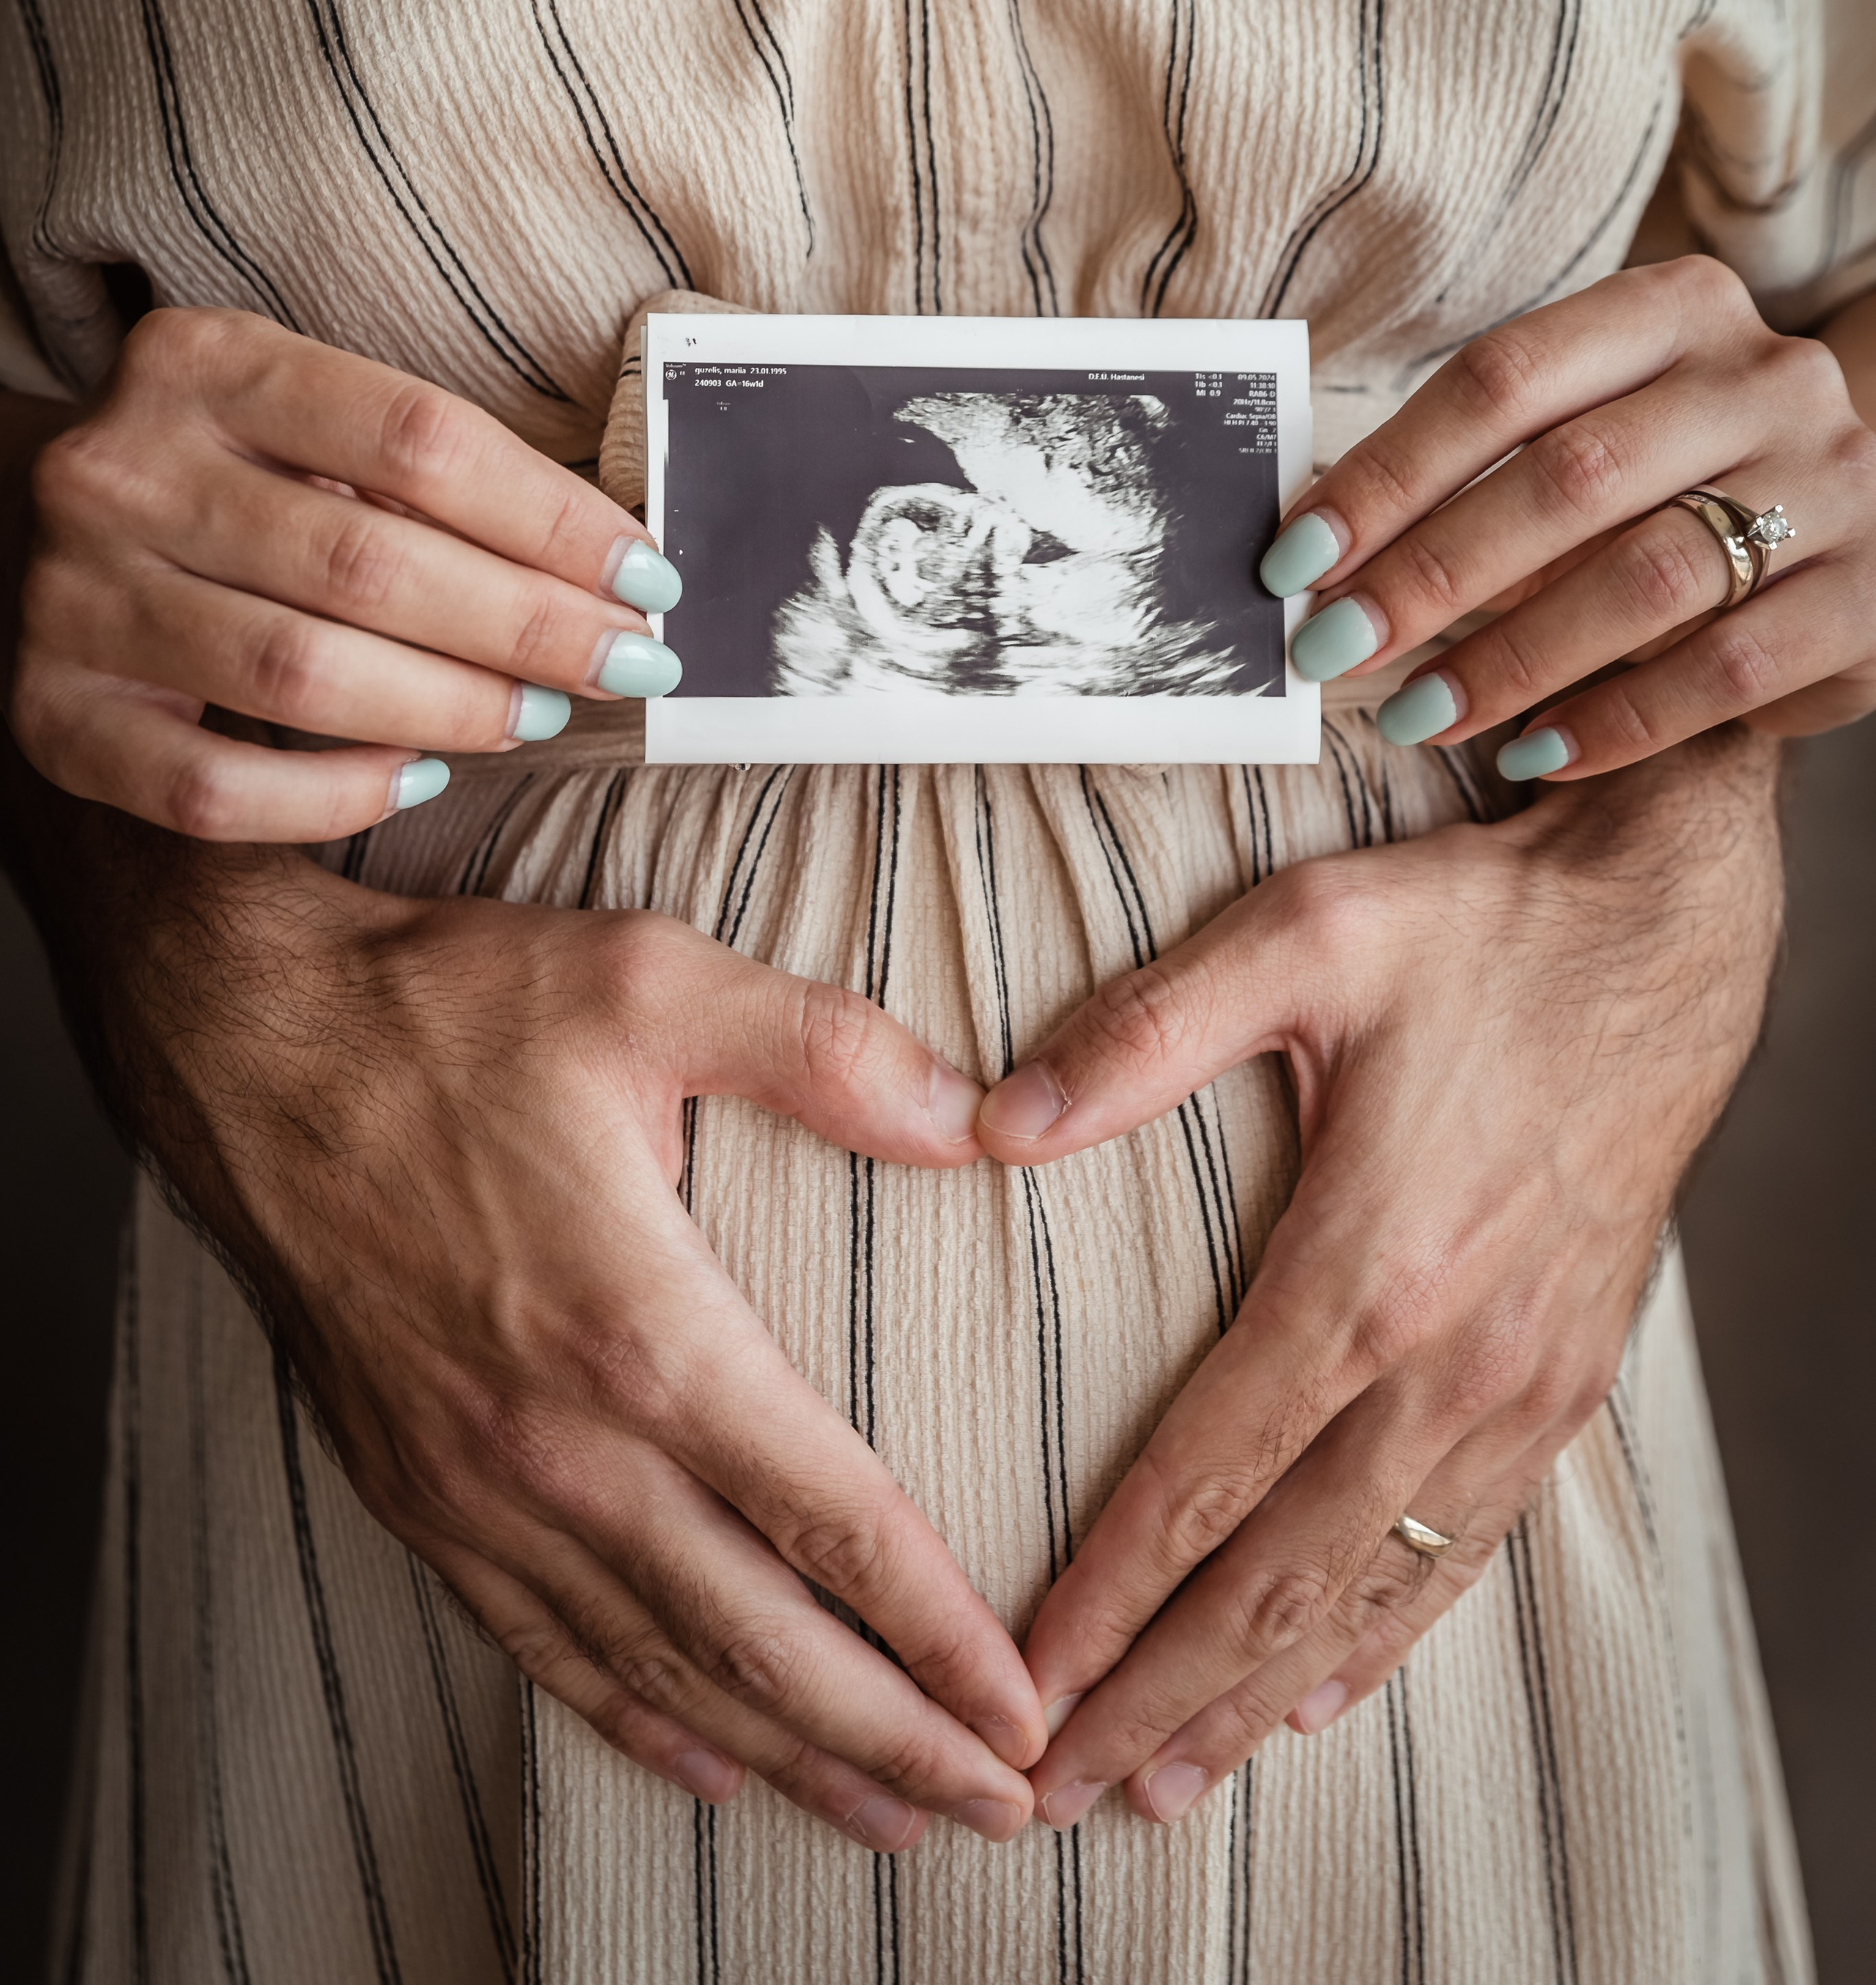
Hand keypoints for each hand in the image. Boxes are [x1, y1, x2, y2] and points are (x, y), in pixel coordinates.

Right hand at [7, 306, 683, 839]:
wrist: (48, 527)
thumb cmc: (240, 476)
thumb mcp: (314, 421)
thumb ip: (434, 473)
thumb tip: (617, 571)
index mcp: (204, 361)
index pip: (417, 440)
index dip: (552, 518)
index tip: (648, 578)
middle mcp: (123, 471)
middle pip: (369, 565)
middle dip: (528, 627)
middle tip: (626, 663)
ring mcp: (75, 597)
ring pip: (299, 678)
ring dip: (452, 708)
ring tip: (541, 714)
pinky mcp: (55, 716)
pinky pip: (214, 792)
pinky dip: (335, 796)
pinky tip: (420, 777)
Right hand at [101, 848, 1044, 1845]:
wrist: (243, 1042)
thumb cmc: (450, 1007)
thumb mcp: (655, 981)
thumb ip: (829, 1053)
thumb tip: (982, 1114)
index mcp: (642, 1331)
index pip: (832, 1520)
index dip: (942, 1632)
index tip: (1027, 1709)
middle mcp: (560, 1443)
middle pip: (760, 1640)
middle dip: (895, 1740)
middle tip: (1003, 1809)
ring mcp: (477, 1484)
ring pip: (657, 1669)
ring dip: (784, 1757)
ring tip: (888, 1818)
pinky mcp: (411, 1490)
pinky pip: (538, 1643)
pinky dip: (631, 1720)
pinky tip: (700, 1761)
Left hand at [972, 731, 1779, 1829]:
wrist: (1663, 933)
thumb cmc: (1478, 929)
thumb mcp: (1300, 937)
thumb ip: (1141, 1032)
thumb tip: (996, 1118)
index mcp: (1365, 1267)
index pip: (1203, 1477)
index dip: (1106, 1594)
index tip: (1023, 1681)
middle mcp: (1447, 1360)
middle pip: (1276, 1578)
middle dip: (1157, 1694)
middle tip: (1052, 1787)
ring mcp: (1518, 1386)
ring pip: (1369, 1589)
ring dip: (1259, 1694)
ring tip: (1164, 1780)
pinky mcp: (1565, 1381)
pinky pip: (1463, 1550)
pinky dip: (1383, 1637)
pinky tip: (1323, 1691)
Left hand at [1262, 256, 1875, 776]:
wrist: (1870, 524)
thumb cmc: (1681, 479)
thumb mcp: (1599, 434)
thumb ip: (1484, 471)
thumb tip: (1320, 552)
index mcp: (1678, 307)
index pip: (1504, 380)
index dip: (1389, 472)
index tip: (1295, 556)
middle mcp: (1768, 378)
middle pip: (1569, 477)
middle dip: (1432, 573)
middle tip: (1334, 649)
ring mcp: (1833, 484)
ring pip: (1646, 576)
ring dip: (1511, 658)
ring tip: (1416, 715)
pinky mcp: (1869, 598)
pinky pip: (1725, 669)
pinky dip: (1615, 721)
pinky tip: (1532, 754)